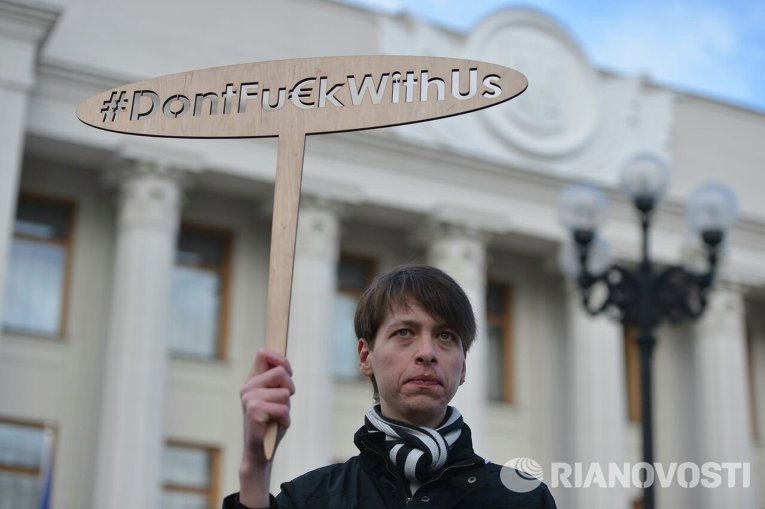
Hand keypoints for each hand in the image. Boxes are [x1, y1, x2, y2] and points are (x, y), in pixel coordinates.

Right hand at [239, 348, 294, 486]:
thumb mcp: (275, 398)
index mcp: (252, 380)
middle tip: (282, 404)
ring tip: (276, 418)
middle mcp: (247, 387)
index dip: (280, 359)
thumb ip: (277, 381)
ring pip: (285, 392)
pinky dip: (285, 420)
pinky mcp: (254, 411)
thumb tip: (285, 366)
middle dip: (289, 388)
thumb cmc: (270, 424)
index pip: (263, 353)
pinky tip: (275, 426)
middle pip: (281, 371)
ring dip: (287, 408)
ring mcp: (249, 398)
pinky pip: (283, 408)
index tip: (287, 372)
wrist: (259, 452)